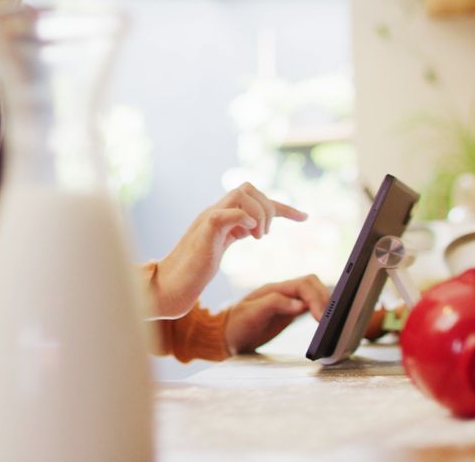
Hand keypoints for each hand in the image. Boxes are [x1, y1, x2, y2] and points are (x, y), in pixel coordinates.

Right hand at [150, 183, 306, 317]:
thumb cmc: (193, 272)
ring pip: (241, 192)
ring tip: (258, 238)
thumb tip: (252, 227)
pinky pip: (228, 212)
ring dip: (260, 213)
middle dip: (268, 207)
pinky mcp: (205, 231)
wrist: (170, 286)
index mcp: (221, 215)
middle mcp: (215, 211)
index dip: (282, 206)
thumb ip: (235, 232)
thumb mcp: (221, 246)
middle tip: (264, 237)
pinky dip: (245, 218)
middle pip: (248, 187)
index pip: (254, 198)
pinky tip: (250, 236)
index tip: (304, 217)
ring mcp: (208, 218)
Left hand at [224, 274, 329, 354]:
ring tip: (331, 321)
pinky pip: (311, 305)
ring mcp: (288, 301)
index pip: (304, 285)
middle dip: (325, 299)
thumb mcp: (251, 314)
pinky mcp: (291, 312)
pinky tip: (324, 322)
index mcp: (274, 289)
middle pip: (313, 285)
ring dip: (325, 304)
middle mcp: (283, 292)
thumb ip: (274, 304)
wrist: (227, 336)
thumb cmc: (236, 325)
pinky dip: (321, 310)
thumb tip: (300, 304)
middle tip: (331, 320)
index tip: (322, 317)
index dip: (316, 299)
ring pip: (314, 294)